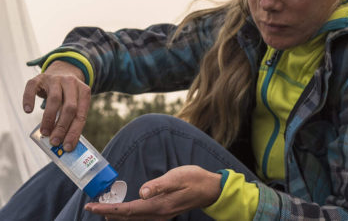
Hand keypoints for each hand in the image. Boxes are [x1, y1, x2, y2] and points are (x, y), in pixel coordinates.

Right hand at [23, 60, 90, 150]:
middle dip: (62, 127)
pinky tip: (28, 111)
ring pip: (54, 99)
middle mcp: (71, 83)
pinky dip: (29, 99)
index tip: (67, 146)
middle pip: (69, 108)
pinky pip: (32, 87)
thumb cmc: (70, 94)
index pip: (81, 115)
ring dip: (48, 119)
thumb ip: (72, 119)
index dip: (74, 132)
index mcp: (84, 91)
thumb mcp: (76, 102)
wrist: (63, 70)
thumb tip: (64, 141)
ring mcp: (55, 79)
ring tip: (45, 132)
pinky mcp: (40, 77)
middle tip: (54, 141)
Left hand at [85, 165, 221, 219]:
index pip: (128, 210)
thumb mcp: (178, 177)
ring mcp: (162, 215)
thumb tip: (141, 192)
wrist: (210, 189)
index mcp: (160, 205)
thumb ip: (159, 185)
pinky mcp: (164, 212)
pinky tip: (124, 210)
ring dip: (117, 215)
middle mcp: (159, 214)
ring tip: (103, 209)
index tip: (92, 206)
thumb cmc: (195, 179)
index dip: (108, 209)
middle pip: (127, 217)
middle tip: (91, 207)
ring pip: (134, 219)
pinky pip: (141, 217)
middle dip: (108, 213)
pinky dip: (128, 215)